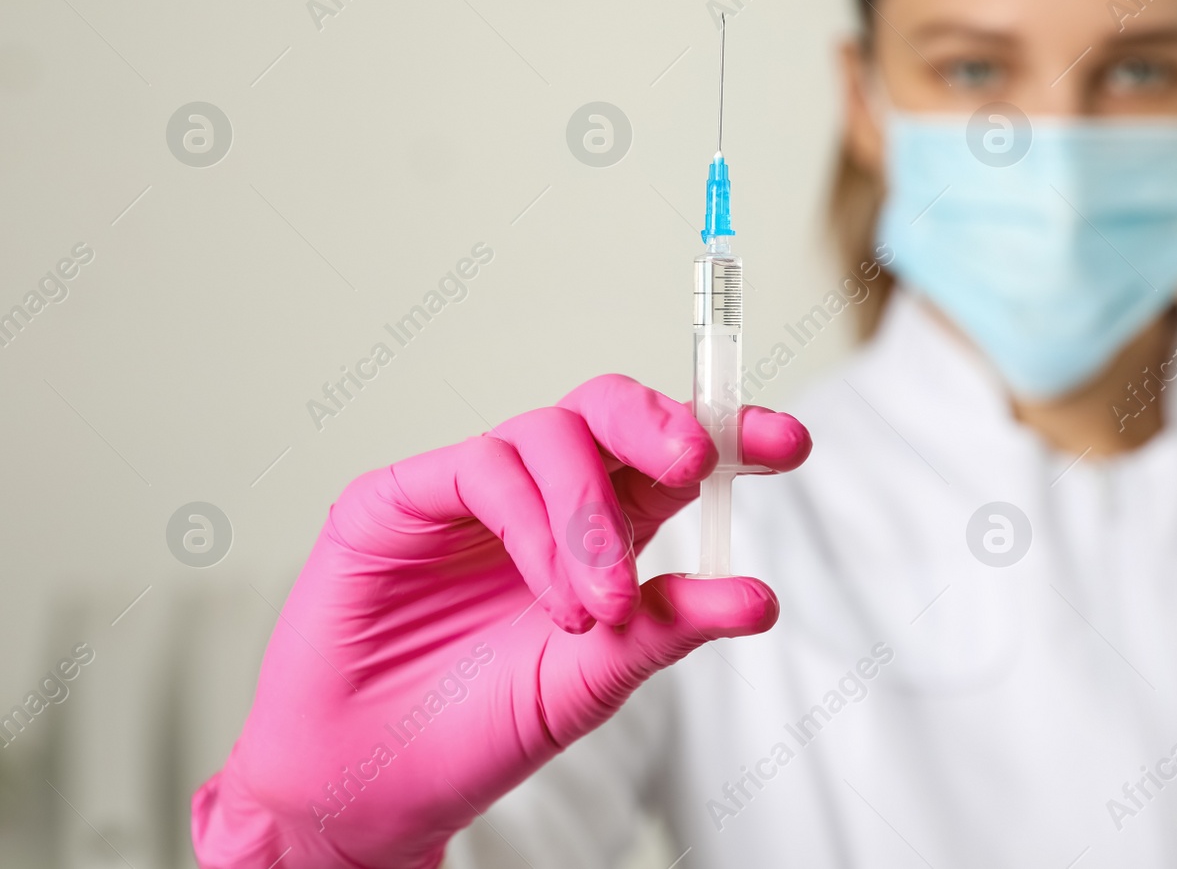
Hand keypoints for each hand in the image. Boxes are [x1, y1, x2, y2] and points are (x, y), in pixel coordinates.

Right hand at [191, 375, 809, 868]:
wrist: (371, 785)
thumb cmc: (480, 728)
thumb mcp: (598, 681)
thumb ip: (670, 628)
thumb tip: (759, 598)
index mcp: (601, 526)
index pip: (672, 458)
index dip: (730, 434)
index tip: (788, 443)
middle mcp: (543, 495)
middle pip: (609, 410)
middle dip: (661, 424)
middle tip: (694, 464)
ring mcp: (471, 489)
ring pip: (549, 435)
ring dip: (589, 517)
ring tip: (601, 608)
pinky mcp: (400, 497)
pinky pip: (479, 469)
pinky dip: (531, 524)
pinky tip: (552, 593)